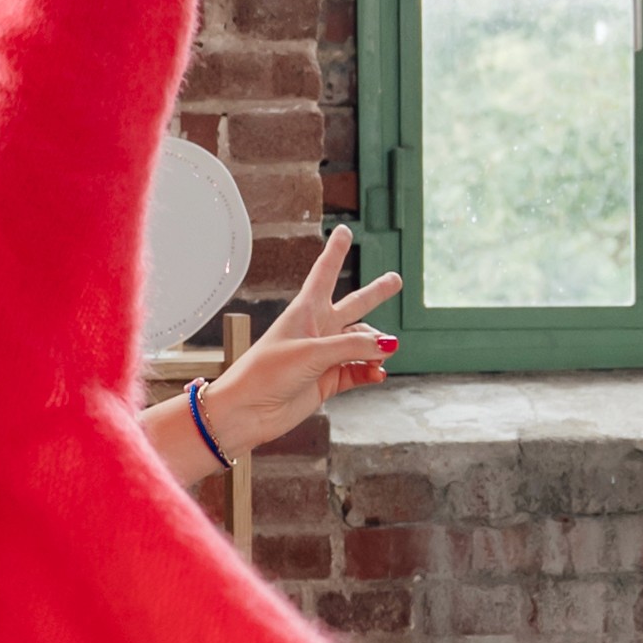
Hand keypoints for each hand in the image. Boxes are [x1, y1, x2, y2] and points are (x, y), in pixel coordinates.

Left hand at [196, 226, 398, 453]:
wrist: (246, 412)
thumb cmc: (265, 374)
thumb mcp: (312, 352)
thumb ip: (353, 346)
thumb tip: (388, 345)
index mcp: (304, 311)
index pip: (324, 273)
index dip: (335, 251)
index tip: (344, 230)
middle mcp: (316, 330)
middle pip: (353, 306)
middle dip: (375, 293)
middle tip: (395, 280)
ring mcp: (323, 356)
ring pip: (361, 343)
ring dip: (376, 348)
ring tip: (384, 355)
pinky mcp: (327, 381)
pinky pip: (358, 371)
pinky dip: (370, 372)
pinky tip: (378, 374)